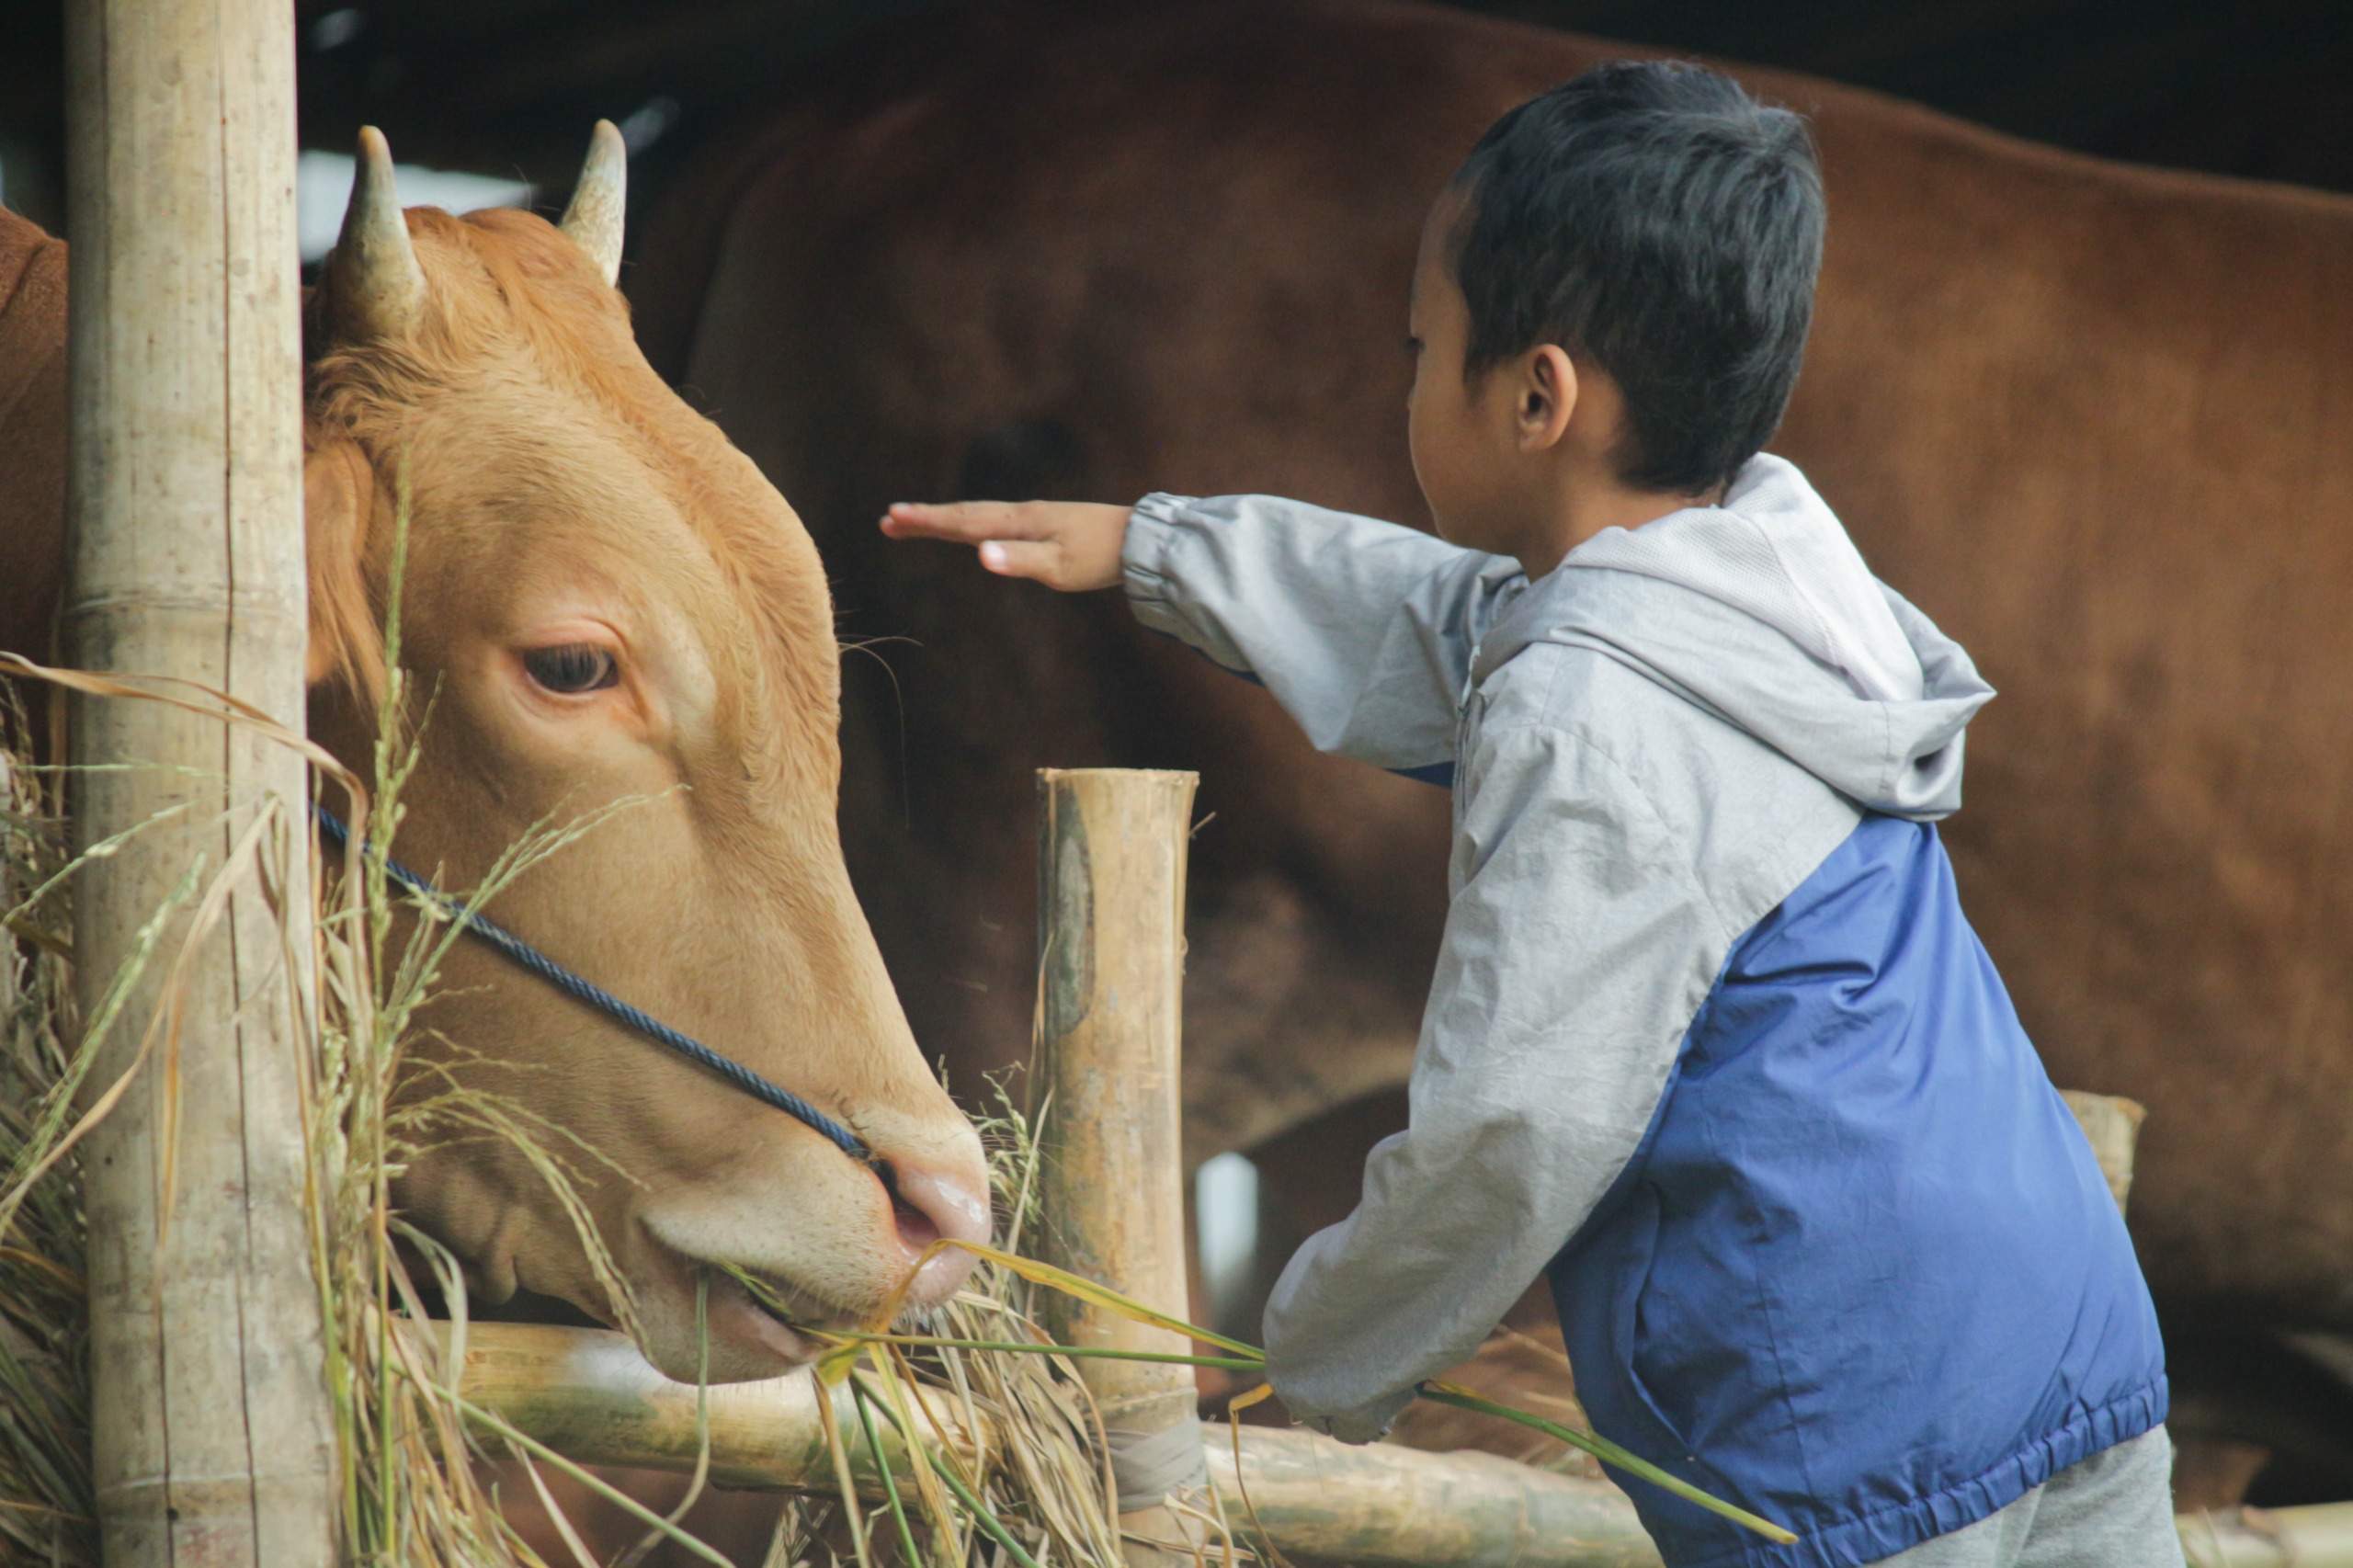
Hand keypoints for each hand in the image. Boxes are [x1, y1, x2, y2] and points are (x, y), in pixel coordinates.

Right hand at [880, 500, 1131, 591]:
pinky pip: (996, 520)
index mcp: (1019, 522)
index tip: (892, 519)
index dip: (927, 522)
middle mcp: (1022, 514)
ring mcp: (1034, 517)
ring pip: (979, 516)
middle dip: (925, 519)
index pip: (963, 522)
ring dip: (946, 519)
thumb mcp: (1060, 567)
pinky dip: (972, 523)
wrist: (1141, 541)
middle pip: (964, 515)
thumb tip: (980, 554)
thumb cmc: (1101, 557)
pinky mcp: (1046, 524)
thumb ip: (1019, 560)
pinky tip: (973, 529)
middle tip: (888, 520)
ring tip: (918, 522)